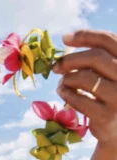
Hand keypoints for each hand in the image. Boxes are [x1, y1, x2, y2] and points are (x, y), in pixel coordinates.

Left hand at [52, 30, 116, 147]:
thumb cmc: (110, 97)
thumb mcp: (110, 74)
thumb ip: (98, 60)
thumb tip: (68, 41)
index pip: (108, 40)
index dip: (85, 36)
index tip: (65, 38)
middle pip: (95, 57)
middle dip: (70, 59)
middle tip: (56, 67)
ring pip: (84, 78)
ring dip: (66, 79)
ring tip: (62, 83)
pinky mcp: (105, 116)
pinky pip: (78, 99)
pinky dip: (66, 93)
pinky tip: (62, 92)